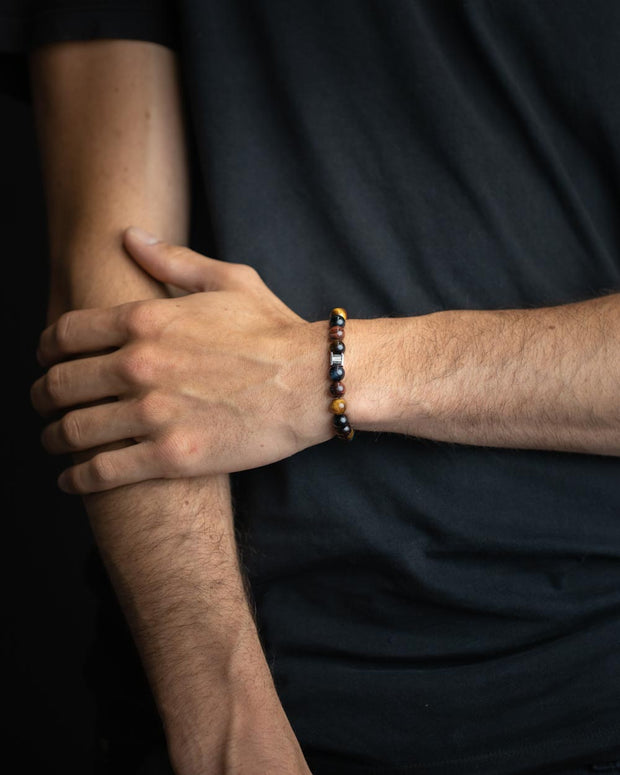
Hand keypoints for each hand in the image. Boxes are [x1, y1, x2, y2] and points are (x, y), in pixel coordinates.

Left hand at [31, 227, 330, 492]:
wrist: (313, 381)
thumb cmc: (275, 330)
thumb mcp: (229, 280)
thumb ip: (172, 260)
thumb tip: (129, 236)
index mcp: (144, 321)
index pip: (64, 334)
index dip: (43, 348)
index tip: (44, 359)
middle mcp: (139, 366)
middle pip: (59, 384)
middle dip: (42, 395)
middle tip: (44, 403)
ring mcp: (152, 415)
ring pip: (73, 431)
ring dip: (53, 438)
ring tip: (54, 441)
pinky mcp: (171, 457)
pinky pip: (103, 472)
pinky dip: (78, 478)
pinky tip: (72, 479)